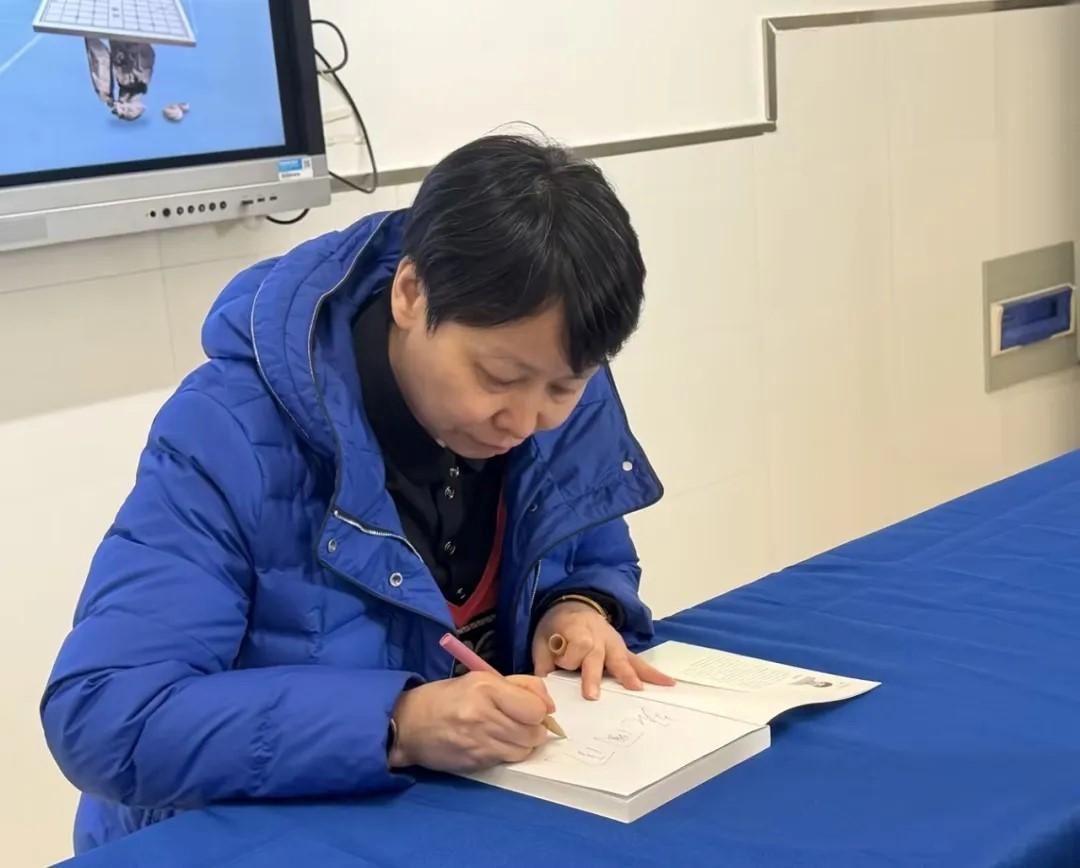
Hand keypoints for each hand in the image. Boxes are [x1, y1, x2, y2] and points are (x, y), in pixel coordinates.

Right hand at [389, 672, 553, 771]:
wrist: (408, 724)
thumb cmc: (446, 697)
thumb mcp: (480, 678)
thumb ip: (519, 686)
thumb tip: (549, 705)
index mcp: (486, 688)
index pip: (535, 709)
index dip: (540, 710)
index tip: (532, 708)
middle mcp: (484, 716)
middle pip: (534, 733)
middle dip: (534, 728)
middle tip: (521, 722)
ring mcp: (479, 743)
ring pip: (524, 750)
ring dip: (523, 742)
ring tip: (507, 732)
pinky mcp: (475, 763)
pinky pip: (507, 760)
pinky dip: (507, 752)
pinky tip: (493, 742)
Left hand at [532, 600, 675, 699]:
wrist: (574, 606)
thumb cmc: (557, 627)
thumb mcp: (542, 638)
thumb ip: (543, 660)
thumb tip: (544, 685)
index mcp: (576, 629)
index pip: (575, 647)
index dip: (567, 658)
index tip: (561, 663)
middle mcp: (597, 635)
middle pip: (597, 654)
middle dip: (594, 675)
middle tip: (592, 695)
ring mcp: (614, 642)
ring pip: (622, 659)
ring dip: (629, 675)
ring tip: (638, 690)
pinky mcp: (623, 650)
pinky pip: (638, 662)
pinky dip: (652, 673)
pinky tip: (668, 683)